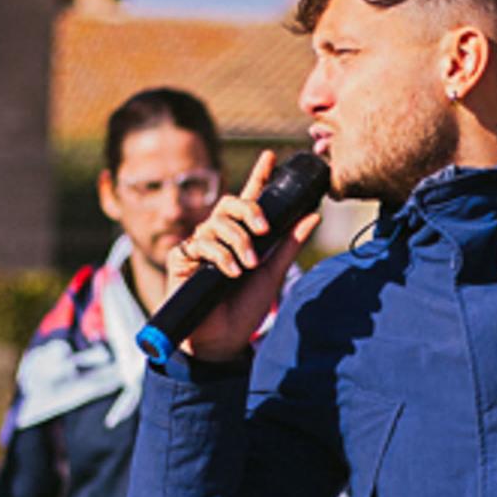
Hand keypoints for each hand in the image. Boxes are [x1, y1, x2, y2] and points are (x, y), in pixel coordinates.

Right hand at [166, 152, 321, 364]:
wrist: (223, 340)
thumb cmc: (245, 308)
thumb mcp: (273, 273)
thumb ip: (290, 244)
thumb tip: (314, 215)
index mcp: (241, 236)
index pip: (249, 199)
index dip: (259, 176)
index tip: (271, 155)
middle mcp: (219, 236)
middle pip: (229, 203)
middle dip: (249, 209)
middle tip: (264, 229)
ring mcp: (199, 246)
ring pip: (217, 223)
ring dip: (238, 241)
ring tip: (248, 265)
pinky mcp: (182, 259)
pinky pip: (201, 244)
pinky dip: (220, 256)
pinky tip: (230, 272)